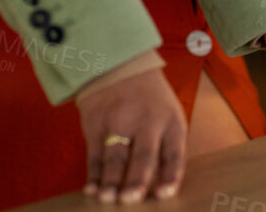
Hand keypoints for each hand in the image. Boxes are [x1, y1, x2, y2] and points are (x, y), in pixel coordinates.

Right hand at [74, 67, 184, 204]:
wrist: (119, 66)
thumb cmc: (151, 102)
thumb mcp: (168, 116)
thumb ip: (165, 150)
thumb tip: (158, 191)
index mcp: (171, 122)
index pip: (174, 152)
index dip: (170, 174)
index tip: (164, 194)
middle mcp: (147, 122)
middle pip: (143, 154)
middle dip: (137, 179)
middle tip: (131, 199)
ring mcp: (119, 122)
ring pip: (115, 157)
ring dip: (110, 181)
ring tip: (108, 199)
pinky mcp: (97, 124)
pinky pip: (95, 155)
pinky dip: (93, 175)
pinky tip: (92, 190)